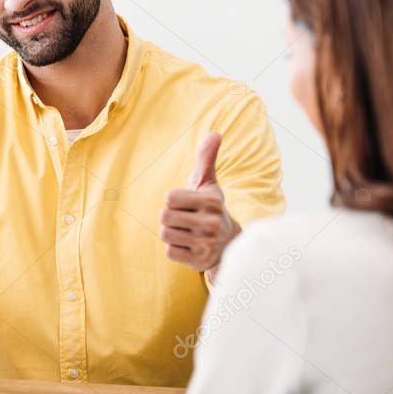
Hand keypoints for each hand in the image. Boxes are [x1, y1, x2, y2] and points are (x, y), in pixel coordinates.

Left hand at [160, 132, 240, 279]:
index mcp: (211, 200)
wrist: (228, 244)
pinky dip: (175, 249)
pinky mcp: (200, 261)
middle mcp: (211, 222)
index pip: (169, 197)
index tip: (187, 204)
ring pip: (165, 234)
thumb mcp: (209, 183)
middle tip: (186, 220)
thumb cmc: (210, 208)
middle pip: (164, 216)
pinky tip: (189, 246)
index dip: (173, 200)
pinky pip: (169, 251)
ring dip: (171, 233)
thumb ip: (207, 158)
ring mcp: (207, 243)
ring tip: (187, 232)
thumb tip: (214, 133)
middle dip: (170, 218)